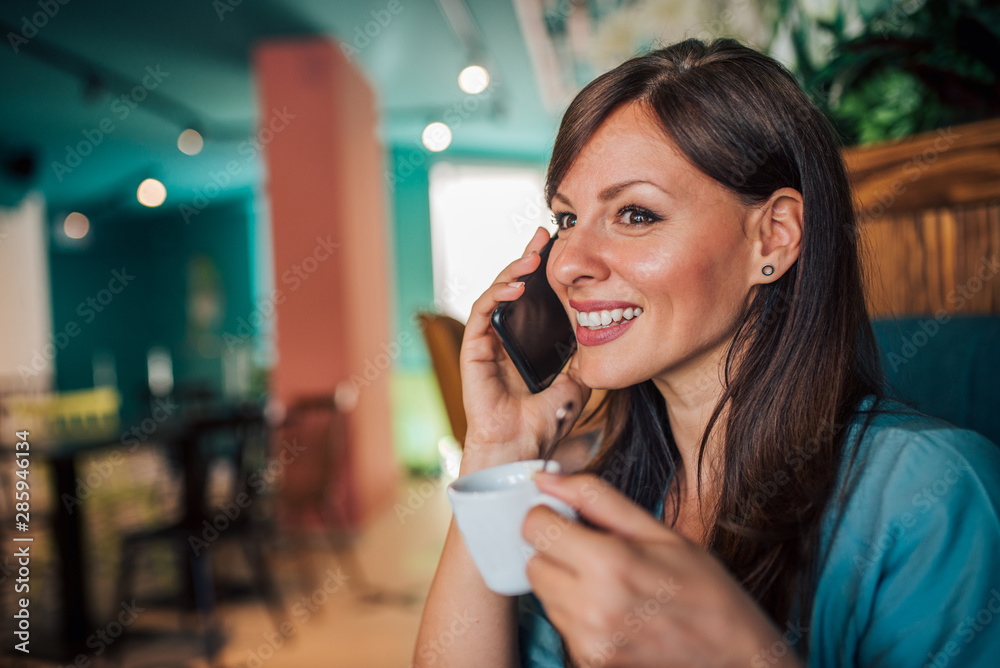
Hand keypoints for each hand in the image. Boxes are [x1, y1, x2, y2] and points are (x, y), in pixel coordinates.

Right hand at [460, 227, 590, 467]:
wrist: (522, 449)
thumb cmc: (544, 423)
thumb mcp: (576, 383)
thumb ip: (584, 360)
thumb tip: (603, 338)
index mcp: (525, 343)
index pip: (532, 298)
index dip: (542, 272)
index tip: (559, 248)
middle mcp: (504, 338)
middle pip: (512, 289)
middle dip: (526, 259)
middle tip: (544, 236)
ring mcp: (487, 343)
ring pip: (495, 295)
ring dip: (512, 271)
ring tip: (531, 256)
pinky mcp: (474, 350)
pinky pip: (481, 314)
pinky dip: (496, 296)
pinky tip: (516, 287)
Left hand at [523, 472, 804, 667]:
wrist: (734, 658)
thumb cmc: (704, 590)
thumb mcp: (658, 531)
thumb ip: (595, 498)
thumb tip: (545, 478)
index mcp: (609, 564)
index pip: (535, 528)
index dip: (550, 516)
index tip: (570, 517)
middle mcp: (591, 608)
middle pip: (534, 563)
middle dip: (555, 551)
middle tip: (594, 551)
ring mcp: (588, 643)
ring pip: (545, 596)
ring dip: (565, 583)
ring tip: (611, 584)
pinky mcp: (590, 663)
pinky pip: (562, 626)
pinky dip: (578, 614)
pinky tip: (614, 611)